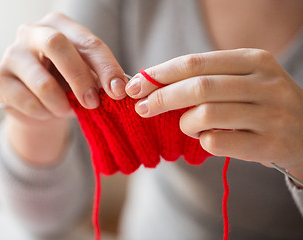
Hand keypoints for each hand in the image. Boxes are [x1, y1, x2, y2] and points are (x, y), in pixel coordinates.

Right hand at [0, 12, 126, 164]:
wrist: (38, 105)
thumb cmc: (66, 85)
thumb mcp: (86, 77)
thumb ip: (100, 78)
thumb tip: (120, 89)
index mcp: (60, 25)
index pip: (87, 41)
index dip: (106, 67)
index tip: (119, 91)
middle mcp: (32, 32)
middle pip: (57, 46)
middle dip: (80, 79)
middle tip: (93, 103)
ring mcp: (12, 53)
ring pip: (42, 81)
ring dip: (60, 103)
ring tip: (66, 109)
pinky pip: (27, 101)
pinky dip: (44, 113)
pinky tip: (46, 111)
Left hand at [126, 48, 302, 178]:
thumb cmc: (261, 103)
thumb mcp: (241, 80)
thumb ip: (205, 78)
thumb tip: (151, 83)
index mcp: (253, 60)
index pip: (195, 63)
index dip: (160, 74)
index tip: (136, 85)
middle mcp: (265, 83)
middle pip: (198, 87)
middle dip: (162, 98)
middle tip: (142, 108)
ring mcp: (270, 114)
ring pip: (206, 115)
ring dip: (185, 123)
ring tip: (186, 126)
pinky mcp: (269, 144)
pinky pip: (217, 142)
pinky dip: (201, 141)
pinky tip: (206, 139)